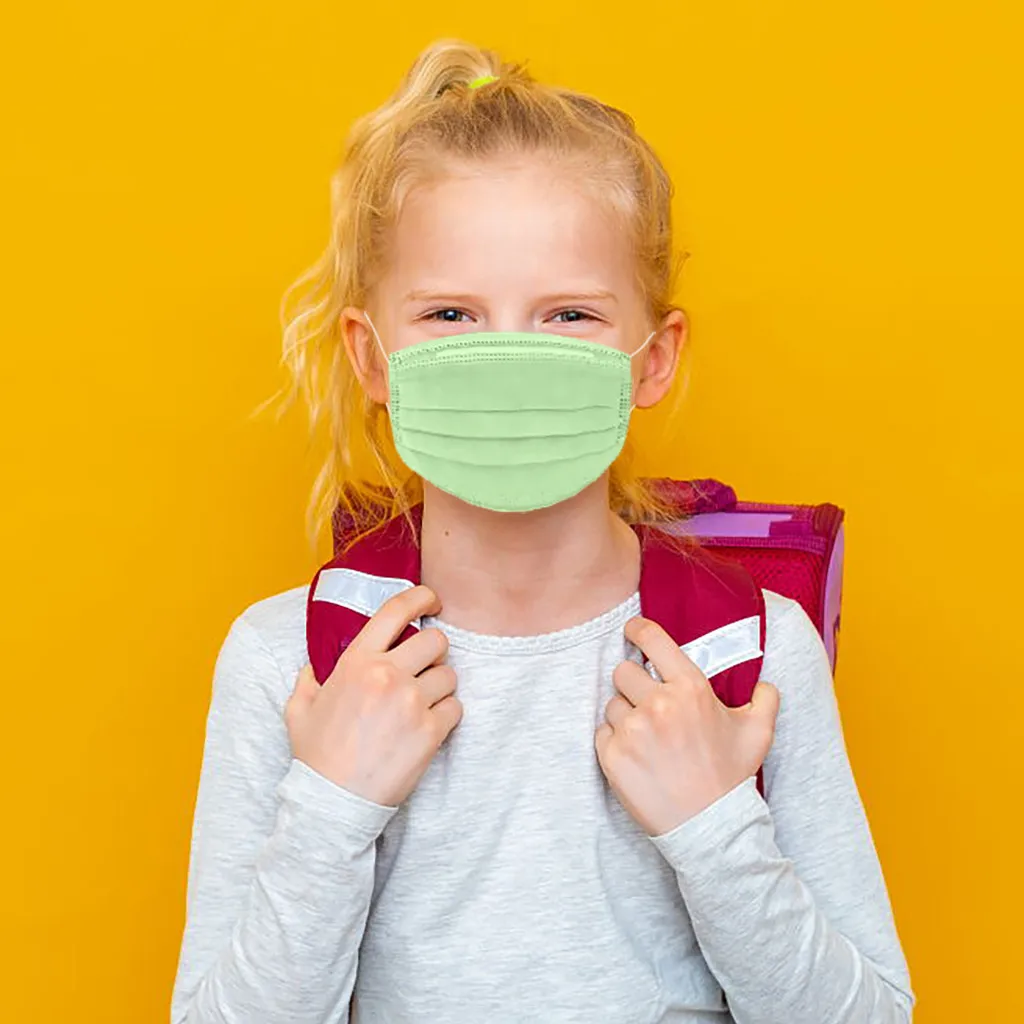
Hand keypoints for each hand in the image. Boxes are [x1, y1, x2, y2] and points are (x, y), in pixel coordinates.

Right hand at [285, 584, 462, 806]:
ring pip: (449, 675)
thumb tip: (313, 667)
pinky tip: (427, 727)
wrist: (334, 803)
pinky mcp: (430, 731)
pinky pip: (455, 707)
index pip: (396, 611)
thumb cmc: (316, 757)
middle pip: (435, 640)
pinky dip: (447, 715)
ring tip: (421, 705)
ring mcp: (411, 702)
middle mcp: (387, 675)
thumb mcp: (299, 710)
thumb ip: (308, 680)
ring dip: (441, 687)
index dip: (421, 597)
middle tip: (425, 668)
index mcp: (356, 662)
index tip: (432, 600)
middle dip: (435, 652)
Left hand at [595, 616, 779, 836]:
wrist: (710, 827)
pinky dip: (615, 741)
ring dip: (625, 715)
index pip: (651, 640)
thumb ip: (765, 700)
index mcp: (690, 688)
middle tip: (648, 704)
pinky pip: (602, 732)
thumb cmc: (731, 777)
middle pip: (622, 671)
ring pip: (612, 704)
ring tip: (648, 739)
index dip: (637, 631)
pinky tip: (637, 756)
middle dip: (633, 684)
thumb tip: (765, 685)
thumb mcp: (758, 733)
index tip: (632, 631)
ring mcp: (632, 730)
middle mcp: (658, 704)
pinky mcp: (612, 756)